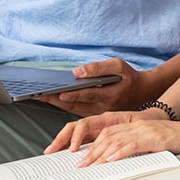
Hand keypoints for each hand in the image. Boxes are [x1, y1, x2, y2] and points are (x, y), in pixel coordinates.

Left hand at [36, 58, 165, 115]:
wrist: (142, 92)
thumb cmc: (128, 76)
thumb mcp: (117, 65)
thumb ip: (98, 68)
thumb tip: (77, 72)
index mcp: (110, 94)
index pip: (88, 94)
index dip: (73, 94)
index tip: (59, 93)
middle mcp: (102, 107)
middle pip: (75, 104)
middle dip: (55, 99)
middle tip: (38, 94)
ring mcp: (98, 112)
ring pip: (73, 109)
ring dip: (55, 103)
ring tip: (38, 95)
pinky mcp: (94, 114)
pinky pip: (75, 111)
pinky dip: (61, 105)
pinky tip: (49, 98)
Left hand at [74, 118, 179, 166]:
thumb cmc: (176, 138)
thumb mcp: (152, 140)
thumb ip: (136, 145)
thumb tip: (118, 158)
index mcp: (134, 124)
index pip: (107, 132)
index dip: (93, 144)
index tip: (83, 157)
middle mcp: (137, 125)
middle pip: (107, 136)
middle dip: (92, 151)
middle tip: (80, 164)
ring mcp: (145, 130)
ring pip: (116, 140)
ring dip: (101, 154)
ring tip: (91, 165)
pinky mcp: (155, 138)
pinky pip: (133, 144)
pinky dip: (119, 152)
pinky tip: (110, 160)